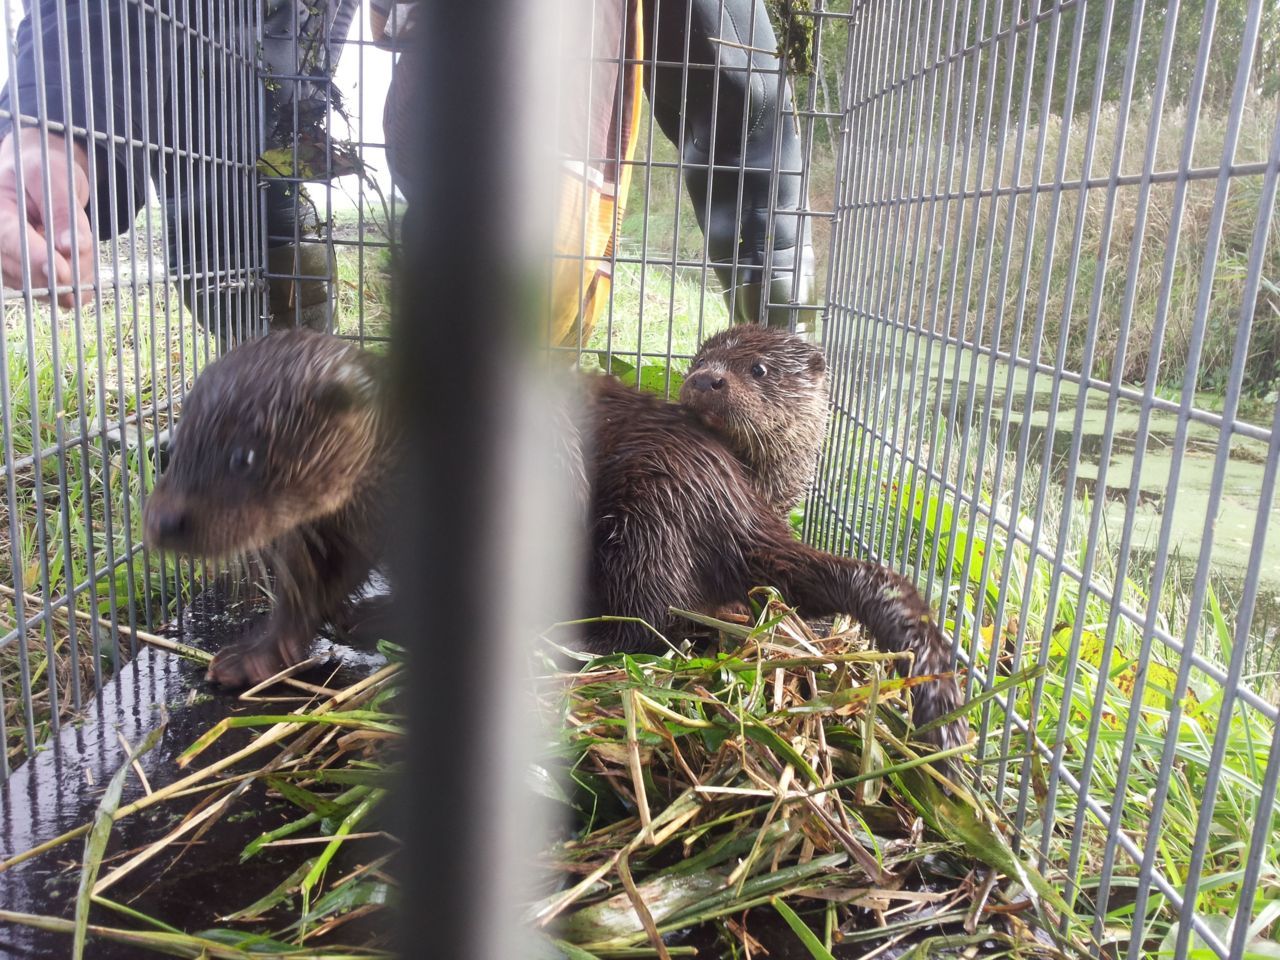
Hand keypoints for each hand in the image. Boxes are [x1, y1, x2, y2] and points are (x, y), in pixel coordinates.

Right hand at [0, 128, 95, 308]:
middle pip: (27, 270)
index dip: (37, 259)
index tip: (62, 272)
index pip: (10, 239)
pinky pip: (50, 289)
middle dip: (66, 269)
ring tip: (83, 246)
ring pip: (42, 285)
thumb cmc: (44, 169)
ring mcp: (7, 260)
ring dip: (73, 275)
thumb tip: (71, 247)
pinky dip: (73, 282)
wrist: (39, 173)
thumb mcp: (56, 180)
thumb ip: (64, 213)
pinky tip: (84, 267)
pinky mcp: (23, 273)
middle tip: (87, 252)